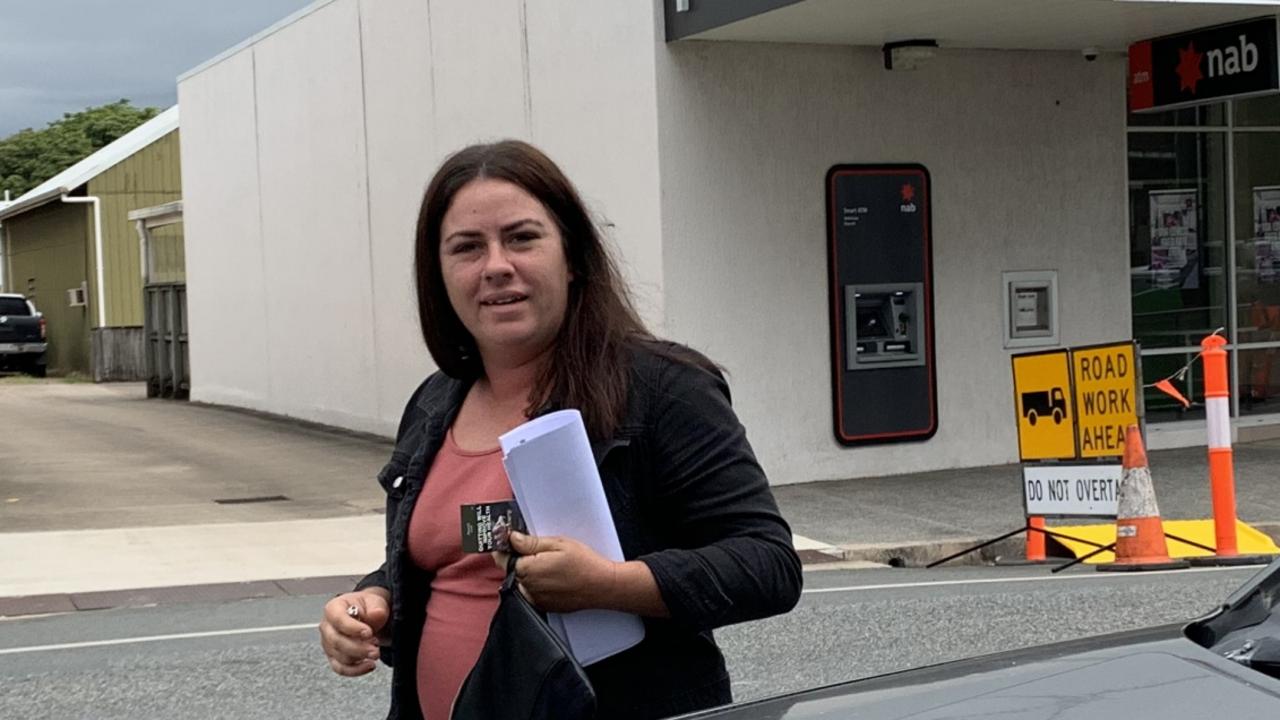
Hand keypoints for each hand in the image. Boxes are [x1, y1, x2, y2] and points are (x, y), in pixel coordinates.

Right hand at [319, 589, 390, 676]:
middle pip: (336, 641)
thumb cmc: (368, 607)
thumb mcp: (375, 601)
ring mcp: (329, 644)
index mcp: (334, 608)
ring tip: (375, 651)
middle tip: (375, 650)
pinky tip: (369, 665)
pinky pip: (341, 669)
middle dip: (358, 648)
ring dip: (360, 658)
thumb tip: (376, 614)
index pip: (338, 619)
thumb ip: (376, 608)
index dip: (353, 628)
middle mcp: (327, 627)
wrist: (370, 617)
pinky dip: (356, 670)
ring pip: (340, 657)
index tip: (368, 633)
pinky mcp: (334, 657)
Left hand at [498, 532, 618, 612]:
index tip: (509, 540)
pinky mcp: (542, 606)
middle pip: (512, 569)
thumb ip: (531, 542)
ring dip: (529, 572)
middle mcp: (527, 588)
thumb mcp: (558, 544)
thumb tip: (512, 538)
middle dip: (521, 559)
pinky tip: (555, 577)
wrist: (602, 587)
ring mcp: (534, 599)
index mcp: (528, 569)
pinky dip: (538, 584)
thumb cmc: (584, 564)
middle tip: (541, 551)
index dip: (505, 547)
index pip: (502, 558)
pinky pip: (532, 592)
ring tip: (551, 565)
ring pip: (522, 581)